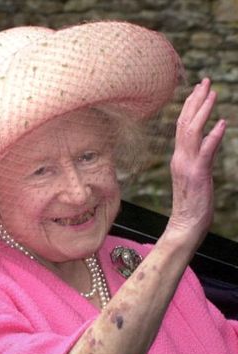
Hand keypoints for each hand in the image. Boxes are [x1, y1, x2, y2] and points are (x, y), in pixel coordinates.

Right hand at [167, 78, 225, 249]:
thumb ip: (200, 156)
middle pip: (184, 124)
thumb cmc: (192, 204)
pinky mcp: (197, 175)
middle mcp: (180, 159)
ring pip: (191, 133)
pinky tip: (222, 123)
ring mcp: (187, 166)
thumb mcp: (195, 176)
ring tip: (212, 93)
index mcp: (179, 158)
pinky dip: (213, 136)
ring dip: (202, 112)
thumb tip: (209, 138)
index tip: (199, 89)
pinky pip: (205, 152)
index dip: (190, 106)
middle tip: (204, 81)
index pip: (182, 127)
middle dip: (195, 101)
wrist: (185, 225)